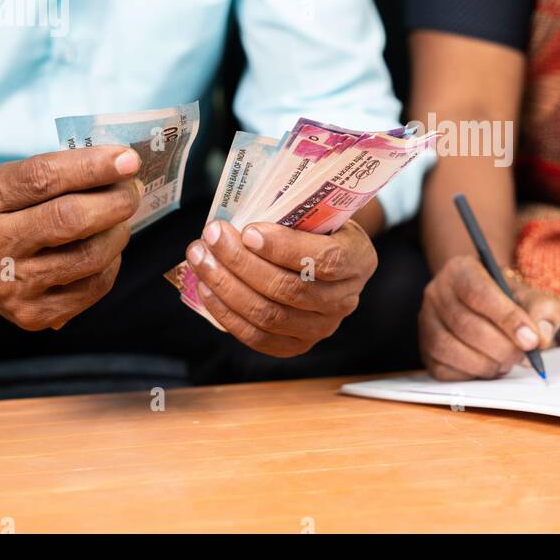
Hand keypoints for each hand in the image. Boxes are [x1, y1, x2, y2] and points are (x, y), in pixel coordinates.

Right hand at [0, 146, 141, 329]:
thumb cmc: (9, 215)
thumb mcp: (14, 184)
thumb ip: (60, 172)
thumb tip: (124, 167)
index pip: (42, 177)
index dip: (91, 166)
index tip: (129, 159)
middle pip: (70, 219)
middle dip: (116, 200)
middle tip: (132, 190)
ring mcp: (13, 285)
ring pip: (90, 256)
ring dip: (119, 231)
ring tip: (119, 219)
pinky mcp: (35, 314)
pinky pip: (95, 285)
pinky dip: (112, 261)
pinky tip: (105, 248)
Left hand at [184, 220, 377, 356]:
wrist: (327, 260)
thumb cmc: (317, 229)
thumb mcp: (318, 214)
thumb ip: (291, 215)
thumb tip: (239, 216)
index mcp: (358, 259)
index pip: (325, 260)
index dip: (284, 248)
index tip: (248, 230)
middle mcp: (345, 300)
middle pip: (290, 290)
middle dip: (242, 263)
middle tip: (212, 236)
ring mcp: (322, 328)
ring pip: (269, 315)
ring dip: (226, 286)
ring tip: (200, 258)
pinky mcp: (296, 345)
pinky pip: (257, 337)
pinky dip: (226, 313)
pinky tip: (206, 287)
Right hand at [419, 255, 559, 380]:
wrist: (488, 306)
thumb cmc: (510, 301)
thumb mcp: (533, 297)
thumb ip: (544, 311)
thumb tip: (541, 337)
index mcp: (461, 269)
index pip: (479, 293)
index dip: (507, 319)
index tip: (531, 340)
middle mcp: (436, 292)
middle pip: (466, 325)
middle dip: (502, 348)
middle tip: (523, 356)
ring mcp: (426, 322)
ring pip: (452, 349)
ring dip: (488, 363)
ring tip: (508, 361)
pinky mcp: (425, 350)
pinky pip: (445, 370)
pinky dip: (472, 374)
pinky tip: (490, 366)